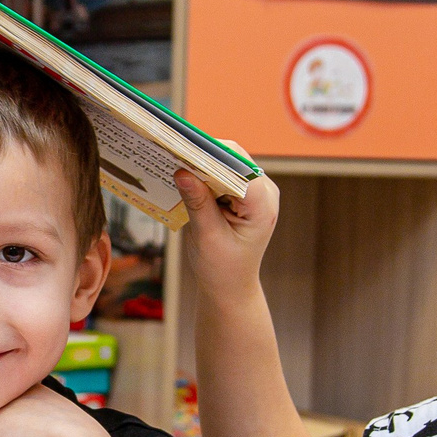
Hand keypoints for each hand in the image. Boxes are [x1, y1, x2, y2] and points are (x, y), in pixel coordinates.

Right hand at [175, 156, 278, 295]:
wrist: (229, 285)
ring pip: (225, 163)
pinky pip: (221, 173)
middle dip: (204, 156)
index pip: (239, 168)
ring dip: (201, 163)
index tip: (184, 150)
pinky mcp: (241, 193)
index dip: (213, 155)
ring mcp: (254, 191)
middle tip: (173, 153)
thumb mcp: (207, 237)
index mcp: (262, 206)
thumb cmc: (222, 268)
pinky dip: (202, 173)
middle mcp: (263, 193)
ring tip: (174, 162)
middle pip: (233, 160)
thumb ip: (197, 203)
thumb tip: (182, 171)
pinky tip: (183, 176)